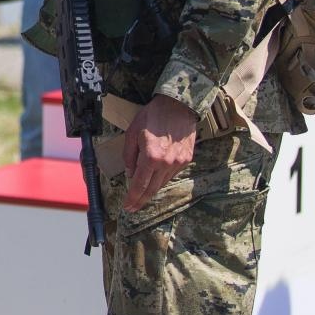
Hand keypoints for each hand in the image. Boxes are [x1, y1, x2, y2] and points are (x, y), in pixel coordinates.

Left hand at [120, 94, 197, 210]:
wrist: (178, 106)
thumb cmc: (152, 116)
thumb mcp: (132, 133)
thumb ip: (129, 156)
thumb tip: (131, 174)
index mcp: (151, 156)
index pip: (140, 184)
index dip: (133, 198)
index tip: (127, 207)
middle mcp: (166, 163)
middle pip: (152, 189)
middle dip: (141, 200)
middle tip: (133, 208)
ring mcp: (179, 163)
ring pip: (163, 183)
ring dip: (152, 190)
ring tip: (142, 195)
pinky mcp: (187, 159)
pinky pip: (172, 174)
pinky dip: (162, 178)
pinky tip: (155, 178)